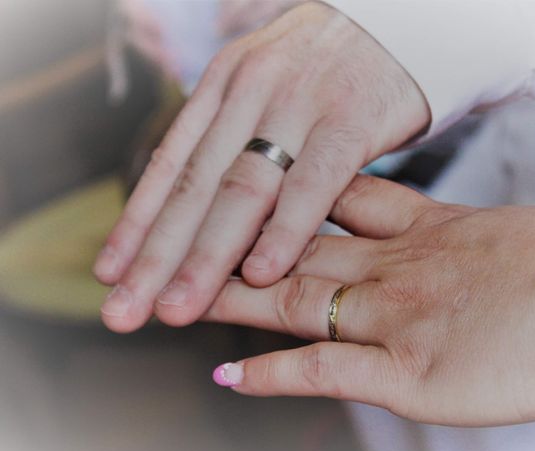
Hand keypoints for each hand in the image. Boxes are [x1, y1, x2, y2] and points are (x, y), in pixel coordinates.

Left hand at [95, 1, 428, 332]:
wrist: (396, 25)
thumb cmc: (325, 72)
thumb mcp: (263, 89)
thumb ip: (232, 139)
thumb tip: (202, 210)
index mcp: (223, 88)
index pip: (170, 166)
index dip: (136, 224)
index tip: (110, 275)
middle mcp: (249, 94)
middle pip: (195, 187)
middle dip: (156, 256)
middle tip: (126, 312)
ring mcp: (299, 106)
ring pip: (242, 191)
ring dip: (206, 257)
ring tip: (177, 308)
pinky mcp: (350, 121)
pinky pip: (313, 183)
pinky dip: (285, 230)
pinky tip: (261, 275)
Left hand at [204, 175, 534, 425]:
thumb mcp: (489, 228)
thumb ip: (441, 230)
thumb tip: (421, 229)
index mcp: (419, 226)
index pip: (333, 205)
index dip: (287, 202)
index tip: (251, 199)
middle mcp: (392, 264)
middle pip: (295, 250)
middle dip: (238, 247)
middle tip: (187, 244)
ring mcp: (393, 315)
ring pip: (293, 301)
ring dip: (231, 300)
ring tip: (180, 298)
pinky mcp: (405, 371)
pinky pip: (322, 369)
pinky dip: (270, 374)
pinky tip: (226, 376)